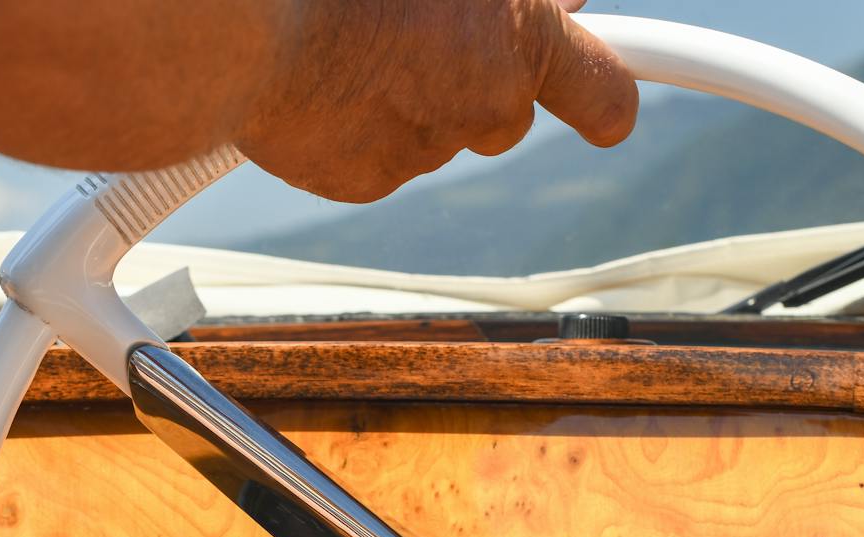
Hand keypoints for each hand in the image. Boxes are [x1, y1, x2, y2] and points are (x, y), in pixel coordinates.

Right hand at [238, 0, 636, 202]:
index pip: (602, 87)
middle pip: (500, 113)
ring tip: (346, 45)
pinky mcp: (362, 181)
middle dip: (470, 81)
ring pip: (427, 130)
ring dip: (401, 95)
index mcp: (519, 36)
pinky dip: (349, 127)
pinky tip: (318, 83)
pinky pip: (369, 154)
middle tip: (420, 34)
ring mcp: (421, 150)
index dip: (607, 99)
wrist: (251, 28)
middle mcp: (484, 103)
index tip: (611, 116)